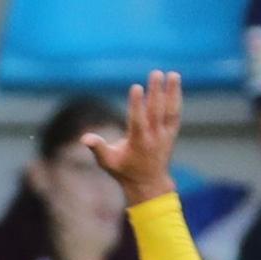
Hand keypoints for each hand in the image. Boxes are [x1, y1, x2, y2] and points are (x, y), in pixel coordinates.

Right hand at [81, 69, 181, 205]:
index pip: (138, 121)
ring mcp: (165, 136)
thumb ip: (98, 148)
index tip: (136, 88)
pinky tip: (174, 82)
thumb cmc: (124, 171)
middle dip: (156, 92)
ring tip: (173, 74)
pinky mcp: (171, 134)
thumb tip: (84, 138)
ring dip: (172, 92)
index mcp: (138, 143)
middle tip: (155, 73)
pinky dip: (176, 98)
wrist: (149, 184)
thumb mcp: (108, 162)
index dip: (137, 104)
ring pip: (169, 111)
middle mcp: (154, 138)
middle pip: (156, 112)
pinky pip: (174, 114)